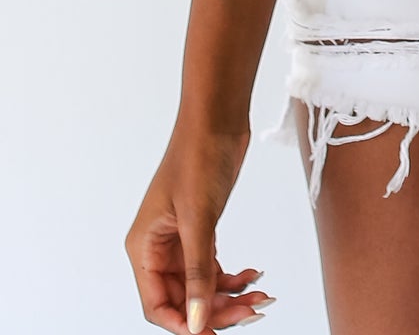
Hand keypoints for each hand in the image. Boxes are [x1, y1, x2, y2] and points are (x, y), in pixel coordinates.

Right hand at [125, 117, 273, 331]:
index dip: (183, 324)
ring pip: (200, 286)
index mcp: (144, 248)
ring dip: (229, 296)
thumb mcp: (199, 220)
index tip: (212, 334)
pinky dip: (232, 277)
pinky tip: (254, 276)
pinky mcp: (201, 230)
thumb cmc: (198, 157)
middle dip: (215, 311)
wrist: (217, 118)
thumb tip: (197, 323)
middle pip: (182, 300)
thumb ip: (197, 274)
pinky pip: (212, 268)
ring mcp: (180, 240)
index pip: (157, 305)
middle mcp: (158, 248)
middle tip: (251, 313)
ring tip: (261, 298)